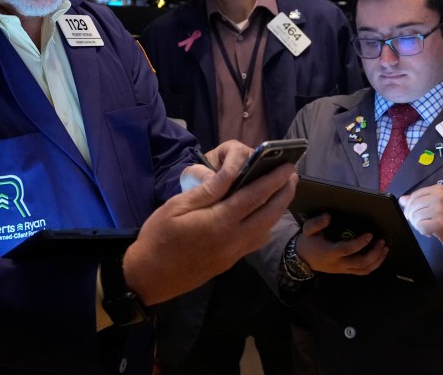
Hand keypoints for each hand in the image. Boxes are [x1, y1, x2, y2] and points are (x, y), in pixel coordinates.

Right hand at [123, 142, 295, 305]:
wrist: (149, 276)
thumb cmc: (158, 236)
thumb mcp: (177, 206)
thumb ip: (208, 190)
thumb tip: (232, 173)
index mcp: (220, 222)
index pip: (255, 196)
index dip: (273, 180)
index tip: (286, 166)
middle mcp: (233, 239)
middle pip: (268, 214)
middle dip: (284, 193)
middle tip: (293, 175)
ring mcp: (233, 253)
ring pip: (266, 230)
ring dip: (277, 210)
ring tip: (282, 192)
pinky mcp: (229, 262)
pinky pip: (255, 241)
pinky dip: (265, 226)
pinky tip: (262, 216)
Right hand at [295, 213, 387, 275]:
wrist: (302, 259)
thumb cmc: (308, 242)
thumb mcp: (308, 230)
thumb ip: (317, 223)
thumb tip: (329, 216)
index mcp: (329, 252)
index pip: (347, 249)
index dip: (360, 243)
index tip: (370, 234)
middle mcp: (338, 263)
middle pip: (360, 263)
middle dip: (374, 253)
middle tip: (382, 241)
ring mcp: (343, 269)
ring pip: (364, 270)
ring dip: (377, 260)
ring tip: (385, 248)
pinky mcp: (346, 271)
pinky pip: (362, 272)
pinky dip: (373, 266)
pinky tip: (379, 257)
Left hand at [399, 184, 442, 247]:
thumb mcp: (437, 201)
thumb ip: (419, 199)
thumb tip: (402, 200)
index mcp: (437, 189)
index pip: (414, 196)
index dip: (409, 206)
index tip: (412, 213)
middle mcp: (438, 197)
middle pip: (412, 206)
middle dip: (412, 216)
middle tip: (421, 222)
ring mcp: (439, 210)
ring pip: (415, 216)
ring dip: (418, 224)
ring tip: (427, 225)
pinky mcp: (439, 223)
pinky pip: (420, 226)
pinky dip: (422, 231)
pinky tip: (430, 231)